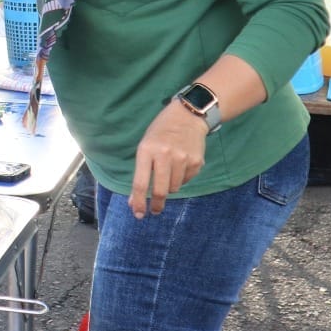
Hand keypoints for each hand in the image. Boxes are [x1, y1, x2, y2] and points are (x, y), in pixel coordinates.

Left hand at [128, 101, 206, 217]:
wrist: (187, 117)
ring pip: (174, 188)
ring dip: (169, 186)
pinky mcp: (196, 162)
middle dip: (156, 204)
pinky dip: (181, 178)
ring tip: (169, 171)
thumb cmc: (160, 133)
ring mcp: (182, 159)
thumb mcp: (145, 147)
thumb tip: (134, 201)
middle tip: (155, 211)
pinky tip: (181, 164)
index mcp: (146, 150)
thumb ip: (141, 172)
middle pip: (160, 190)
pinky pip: (186, 180)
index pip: (141, 182)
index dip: (139, 201)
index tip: (138, 213)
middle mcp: (165, 155)